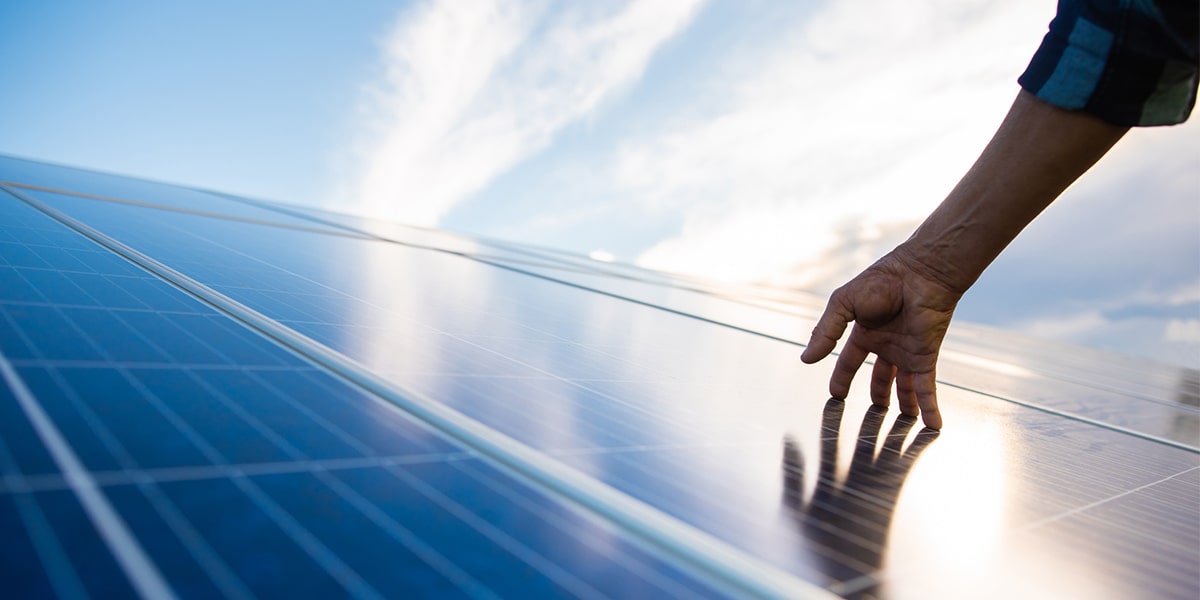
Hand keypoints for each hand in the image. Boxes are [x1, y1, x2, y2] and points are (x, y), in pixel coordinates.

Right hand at [800, 247, 961, 428]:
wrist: (920, 274)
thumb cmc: (882, 281)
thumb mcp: (843, 304)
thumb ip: (825, 331)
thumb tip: (805, 359)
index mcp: (865, 331)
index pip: (850, 360)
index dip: (842, 377)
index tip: (837, 395)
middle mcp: (887, 344)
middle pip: (880, 377)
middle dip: (878, 395)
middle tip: (874, 415)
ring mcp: (907, 352)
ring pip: (904, 386)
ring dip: (905, 405)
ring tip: (905, 423)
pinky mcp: (925, 357)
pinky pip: (926, 388)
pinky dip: (929, 407)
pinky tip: (933, 425)